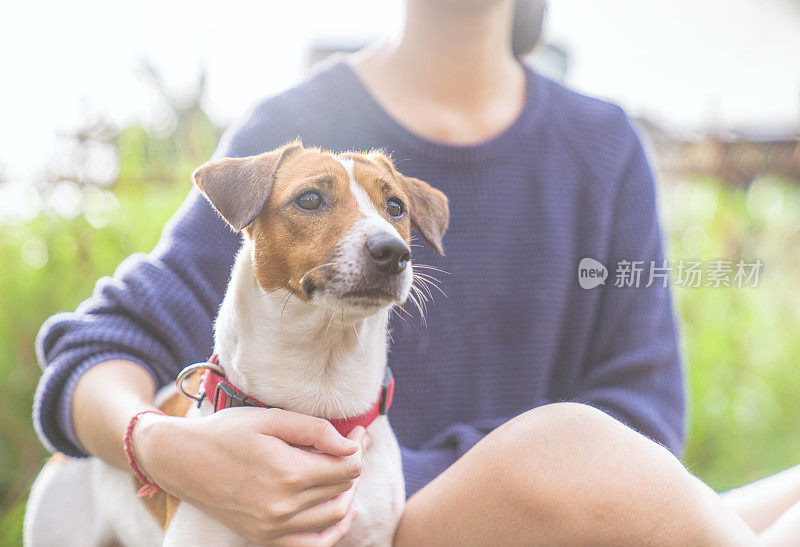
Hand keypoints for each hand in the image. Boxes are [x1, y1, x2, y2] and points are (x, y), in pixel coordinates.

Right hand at [132, 407, 368, 544]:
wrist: (181, 460)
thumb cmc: (225, 433)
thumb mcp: (270, 419)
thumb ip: (314, 430)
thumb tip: (349, 445)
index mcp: (288, 473)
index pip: (346, 467)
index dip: (358, 447)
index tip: (359, 432)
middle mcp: (284, 506)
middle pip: (342, 489)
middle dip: (353, 463)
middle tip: (354, 444)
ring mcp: (274, 527)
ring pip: (334, 516)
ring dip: (348, 493)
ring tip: (346, 471)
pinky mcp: (264, 538)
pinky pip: (311, 544)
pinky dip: (333, 531)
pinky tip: (344, 513)